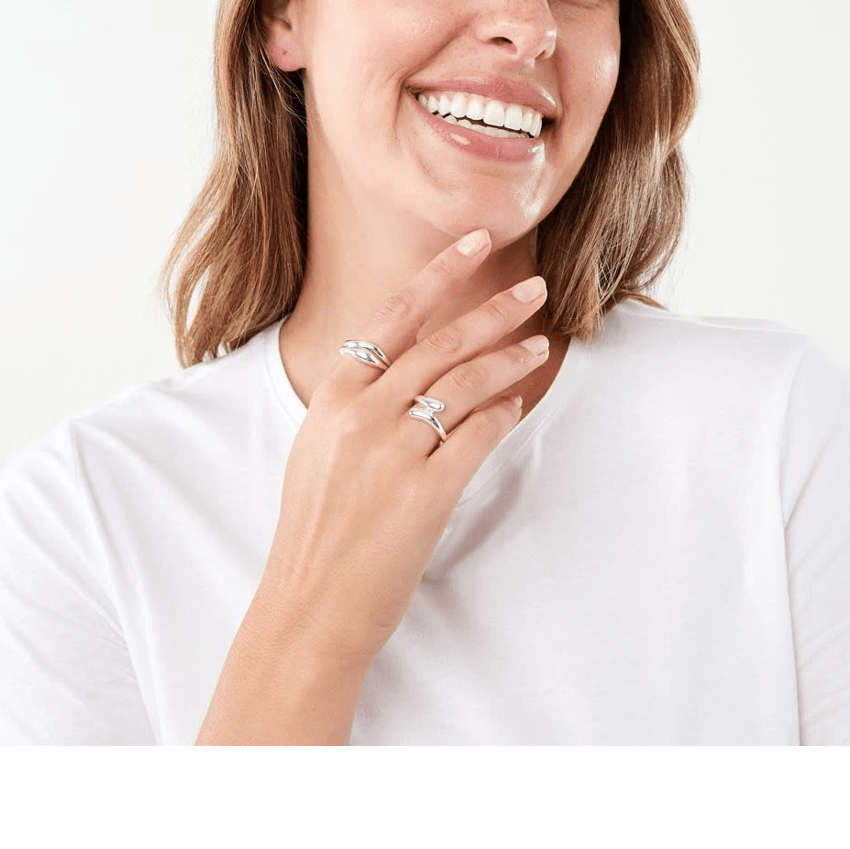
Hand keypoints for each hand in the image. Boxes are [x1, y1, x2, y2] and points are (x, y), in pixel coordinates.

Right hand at [255, 229, 548, 671]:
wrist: (309, 607)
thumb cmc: (317, 532)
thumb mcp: (321, 450)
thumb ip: (359, 405)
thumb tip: (413, 374)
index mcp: (333, 397)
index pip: (395, 314)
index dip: (441, 273)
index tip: (477, 241)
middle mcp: (361, 415)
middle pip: (441, 341)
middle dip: (494, 308)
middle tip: (535, 288)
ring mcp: (391, 453)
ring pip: (465, 383)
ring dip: (510, 358)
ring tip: (540, 345)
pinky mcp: (423, 494)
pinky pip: (476, 436)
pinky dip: (501, 414)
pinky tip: (516, 404)